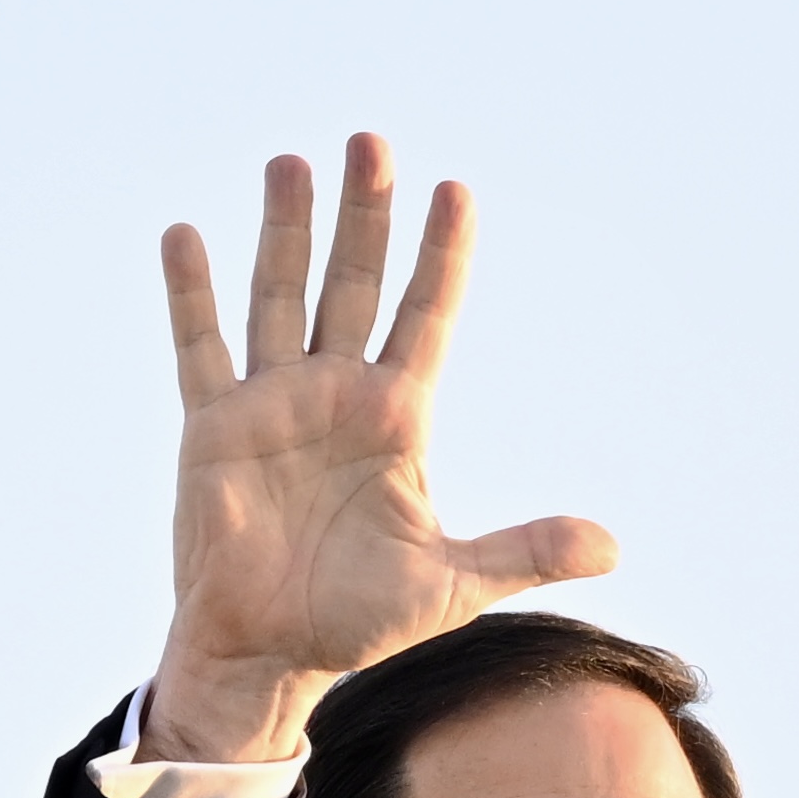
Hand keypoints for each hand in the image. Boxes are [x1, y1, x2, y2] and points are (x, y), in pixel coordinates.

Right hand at [143, 136, 617, 769]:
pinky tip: (186, 235)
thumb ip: (524, 551)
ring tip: (292, 162)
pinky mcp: (213, 430)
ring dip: (285, 229)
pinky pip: (201, 348)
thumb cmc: (356, 623)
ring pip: (281, 296)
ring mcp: (272, 405)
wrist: (268, 656)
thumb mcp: (453, 586)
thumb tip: (612, 547)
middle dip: (365, 215)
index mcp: (396, 417)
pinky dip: (192, 294)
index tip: (456, 191)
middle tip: (372, 142)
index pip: (426, 316)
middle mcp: (335, 394)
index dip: (442, 256)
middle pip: (355, 283)